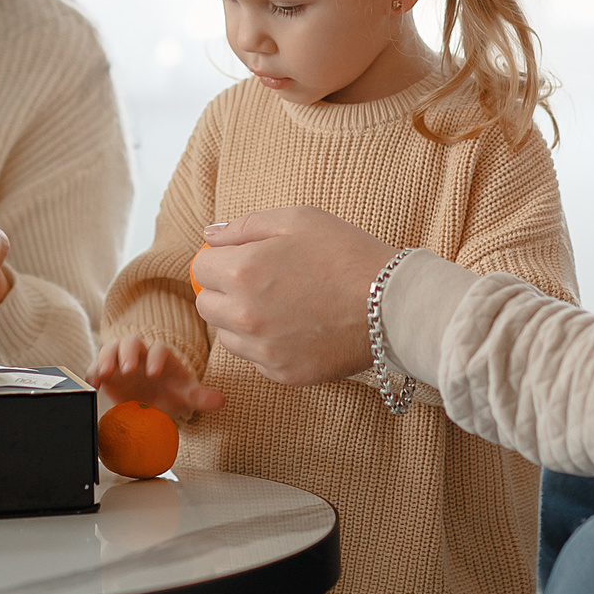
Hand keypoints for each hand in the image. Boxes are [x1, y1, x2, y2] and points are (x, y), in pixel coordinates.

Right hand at [91, 334, 221, 419]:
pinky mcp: (106, 373)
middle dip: (128, 353)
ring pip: (111, 349)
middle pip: (131, 342)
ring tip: (103, 373)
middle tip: (128, 369)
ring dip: (106, 358)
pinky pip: (95, 367)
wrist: (153, 402)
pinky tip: (92, 384)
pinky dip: (92, 373)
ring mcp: (120, 361)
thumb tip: (221, 401)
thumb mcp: (187, 396)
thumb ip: (201, 397)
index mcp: (162, 356)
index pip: (159, 349)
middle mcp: (140, 354)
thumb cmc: (172, 393)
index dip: (156, 358)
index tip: (154, 373)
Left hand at [195, 208, 392, 386]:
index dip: (221, 259)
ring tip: (282, 305)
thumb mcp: (298, 220)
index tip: (243, 258)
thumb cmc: (347, 254)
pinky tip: (297, 327)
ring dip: (241, 320)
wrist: (392, 304)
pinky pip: (255, 359)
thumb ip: (244, 226)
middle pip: (207, 304)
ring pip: (227, 335)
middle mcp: (244, 315)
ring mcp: (262, 349)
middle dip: (224, 290)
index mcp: (242, 271)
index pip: (200, 267)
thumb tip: (210, 235)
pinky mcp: (282, 373)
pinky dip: (266, 344)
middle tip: (262, 281)